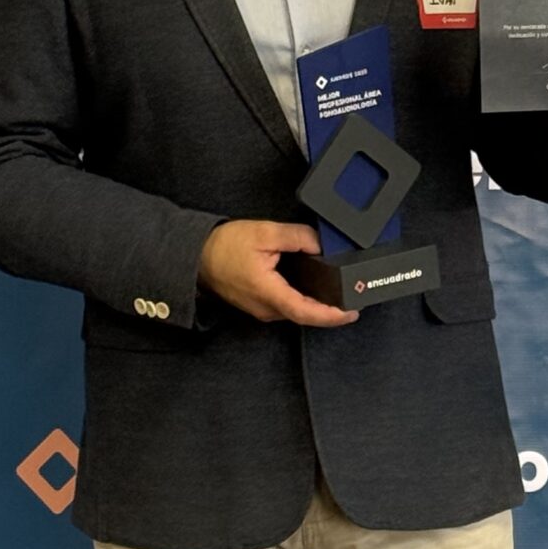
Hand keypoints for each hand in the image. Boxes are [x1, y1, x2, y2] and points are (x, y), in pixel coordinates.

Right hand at [197, 218, 360, 327]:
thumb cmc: (223, 247)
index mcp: (268, 293)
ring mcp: (261, 309)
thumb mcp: (264, 233)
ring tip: (338, 291)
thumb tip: (320, 243)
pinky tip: (314, 286)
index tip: (351, 312)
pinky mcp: (259, 304)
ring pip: (296, 310)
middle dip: (330, 309)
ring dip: (317, 304)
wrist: (196, 257)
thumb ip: (296, 237)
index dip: (331, 315)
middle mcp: (266, 308)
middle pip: (305, 314)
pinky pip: (286, 305)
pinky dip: (303, 299)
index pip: (306, 312)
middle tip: (352, 297)